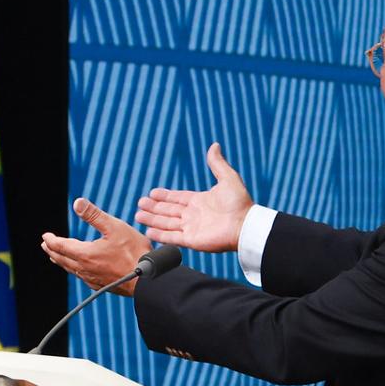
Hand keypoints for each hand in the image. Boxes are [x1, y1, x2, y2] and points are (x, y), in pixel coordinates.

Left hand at [42, 198, 152, 294]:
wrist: (147, 279)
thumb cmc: (134, 252)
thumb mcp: (114, 227)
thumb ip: (94, 215)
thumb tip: (77, 203)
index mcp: (85, 254)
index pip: (61, 246)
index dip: (52, 240)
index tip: (45, 236)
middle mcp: (85, 269)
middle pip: (63, 259)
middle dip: (53, 251)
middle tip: (46, 245)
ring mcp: (93, 279)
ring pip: (71, 269)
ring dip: (62, 261)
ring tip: (57, 257)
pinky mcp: (101, 286)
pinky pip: (82, 277)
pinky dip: (75, 270)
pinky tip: (80, 270)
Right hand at [135, 142, 254, 252]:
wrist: (245, 224)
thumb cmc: (240, 203)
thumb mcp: (228, 178)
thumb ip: (217, 163)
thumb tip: (214, 145)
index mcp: (200, 201)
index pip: (177, 198)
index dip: (165, 196)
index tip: (152, 193)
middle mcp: (194, 215)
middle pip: (168, 211)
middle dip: (154, 207)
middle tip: (140, 203)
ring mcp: (192, 228)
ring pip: (167, 223)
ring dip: (152, 219)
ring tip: (138, 215)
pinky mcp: (192, 240)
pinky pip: (172, 237)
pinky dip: (160, 235)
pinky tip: (148, 231)